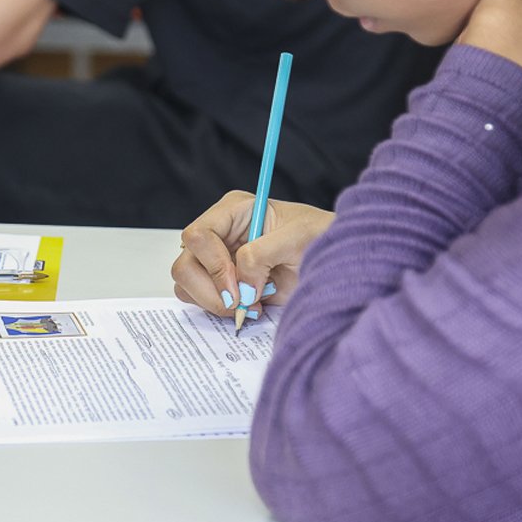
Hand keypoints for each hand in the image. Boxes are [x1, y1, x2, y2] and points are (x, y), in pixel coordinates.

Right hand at [172, 191, 333, 317]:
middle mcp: (221, 235)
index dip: (212, 264)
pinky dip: (220, 310)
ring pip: (187, 284)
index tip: (236, 288)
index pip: (198, 235)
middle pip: (185, 264)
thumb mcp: (298, 238)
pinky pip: (201, 300)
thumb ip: (262, 255)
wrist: (336, 264)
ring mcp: (219, 261)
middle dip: (210, 289)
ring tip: (251, 303)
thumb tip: (240, 284)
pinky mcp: (224, 284)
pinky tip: (251, 306)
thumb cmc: (321, 239)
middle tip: (240, 302)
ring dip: (215, 301)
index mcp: (235, 211)